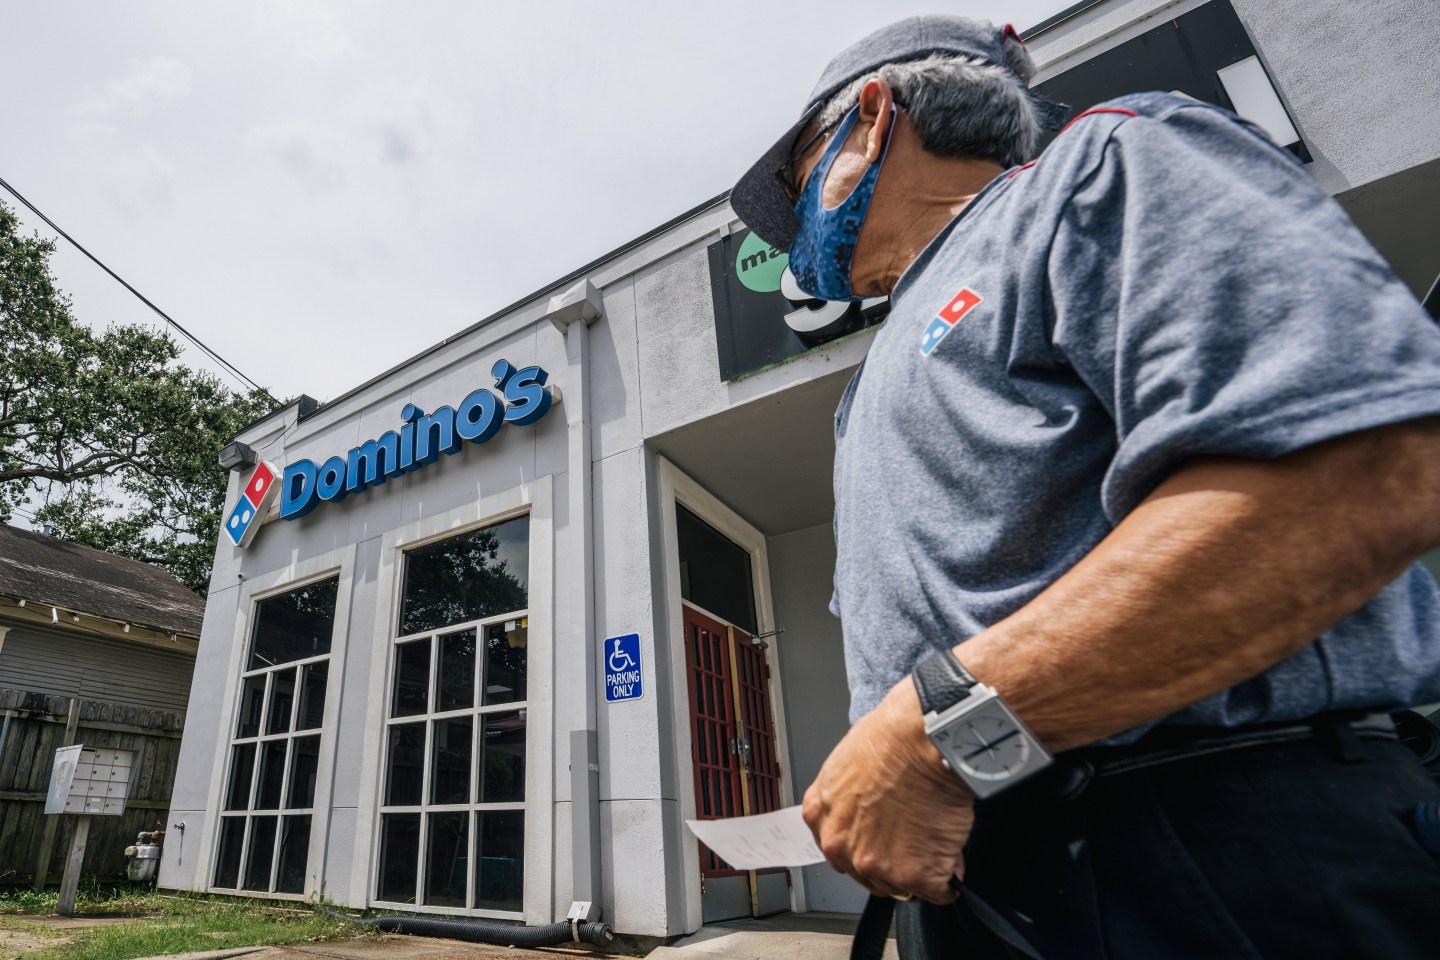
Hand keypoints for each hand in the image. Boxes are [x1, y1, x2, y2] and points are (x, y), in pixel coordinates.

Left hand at [802, 676, 974, 902]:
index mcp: (820, 814)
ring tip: (936, 845)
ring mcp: (876, 863)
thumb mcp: (849, 762)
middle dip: (891, 862)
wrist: (924, 737)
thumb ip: (853, 801)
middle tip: (913, 844)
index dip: (866, 847)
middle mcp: (841, 845)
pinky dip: (948, 880)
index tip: (881, 844)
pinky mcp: (913, 875)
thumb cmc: (892, 737)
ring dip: (920, 872)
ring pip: (900, 886)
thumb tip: (877, 817)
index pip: (838, 850)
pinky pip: (936, 891)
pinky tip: (952, 859)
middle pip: (867, 874)